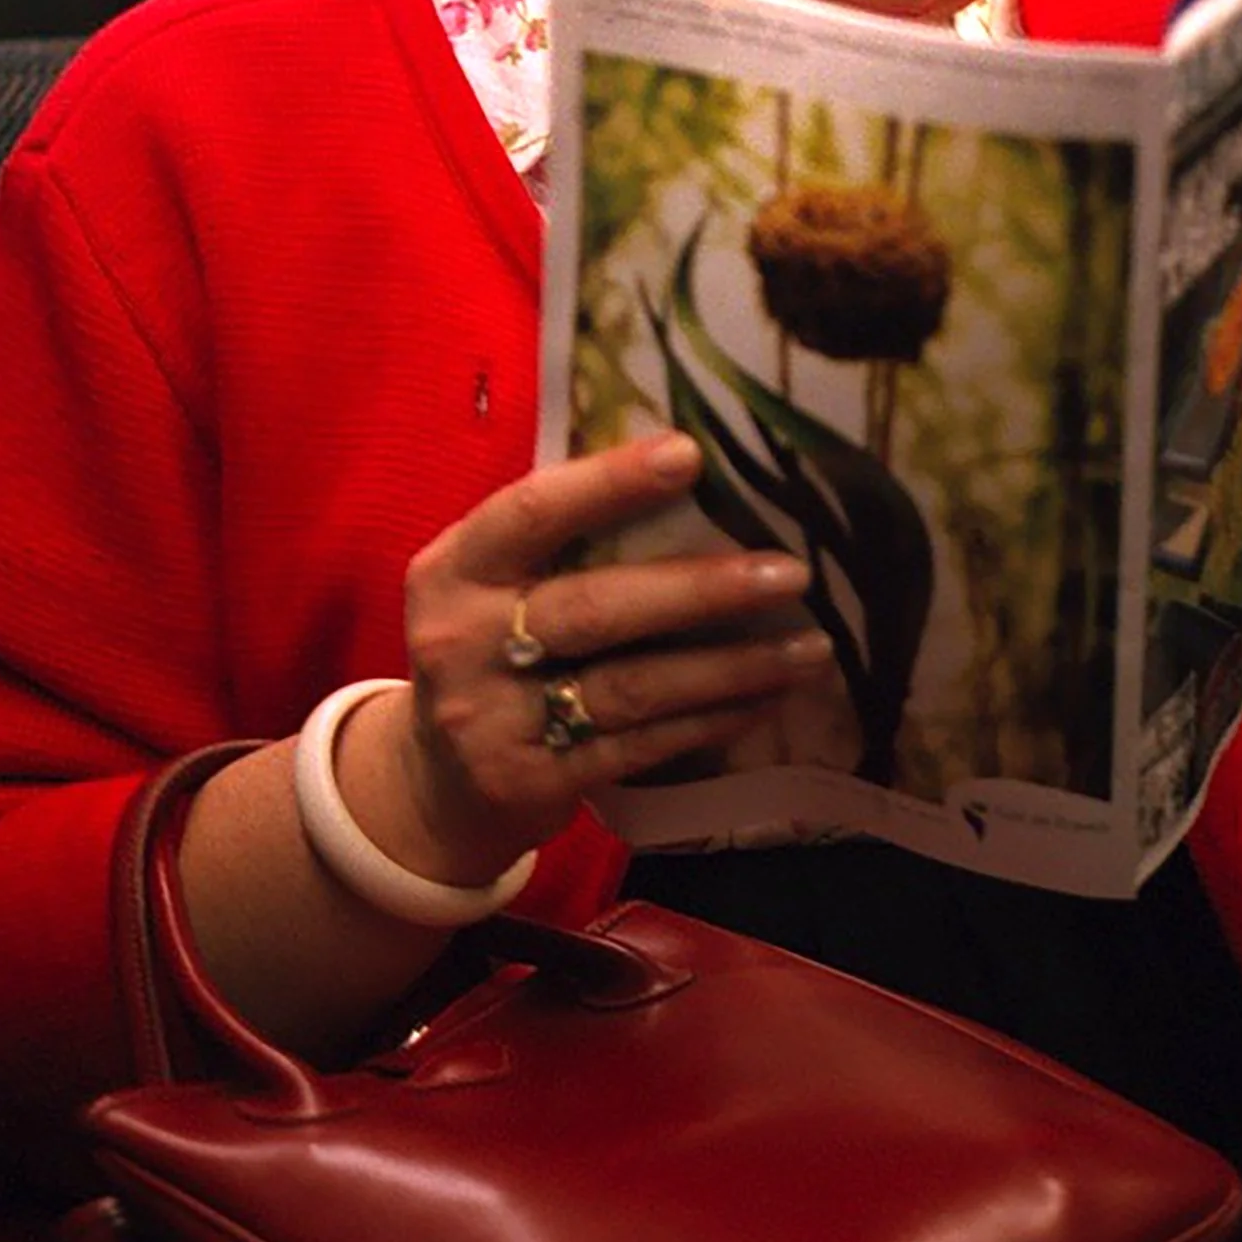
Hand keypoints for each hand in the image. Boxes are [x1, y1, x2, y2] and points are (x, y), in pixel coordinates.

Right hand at [385, 432, 827, 880]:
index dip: (608, 483)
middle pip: (596, 608)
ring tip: (808, 647)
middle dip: (702, 589)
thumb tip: (690, 481)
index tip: (690, 455)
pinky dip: (709, 720)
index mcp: (453, 570)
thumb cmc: (487, 655)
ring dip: (730, 667)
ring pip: (632, 687)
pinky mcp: (530, 784)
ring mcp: (492, 720)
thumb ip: (558, 546)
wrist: (434, 786)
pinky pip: (640, 745)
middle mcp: (461, 642)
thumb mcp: (490, 589)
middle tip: (790, 572)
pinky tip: (763, 699)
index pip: (532, 512)